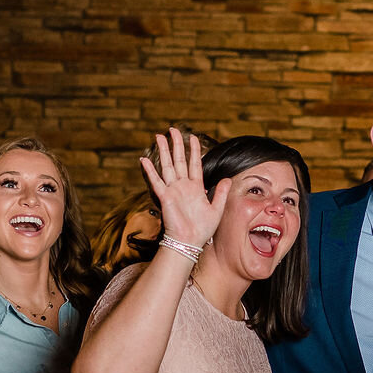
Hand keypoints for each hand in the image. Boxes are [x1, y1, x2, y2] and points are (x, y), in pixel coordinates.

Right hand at [140, 128, 229, 252]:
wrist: (190, 242)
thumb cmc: (202, 229)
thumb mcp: (217, 209)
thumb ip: (221, 193)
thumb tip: (227, 178)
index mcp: (196, 187)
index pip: (194, 163)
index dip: (194, 150)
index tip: (193, 137)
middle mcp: (183, 186)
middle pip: (179, 160)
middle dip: (176, 144)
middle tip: (173, 130)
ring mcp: (173, 190)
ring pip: (167, 166)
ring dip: (163, 151)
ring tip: (159, 137)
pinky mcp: (165, 197)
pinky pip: (156, 181)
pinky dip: (150, 171)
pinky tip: (145, 160)